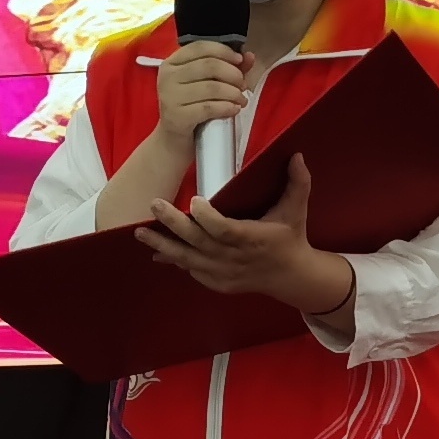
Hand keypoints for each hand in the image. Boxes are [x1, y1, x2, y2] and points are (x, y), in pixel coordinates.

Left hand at [135, 155, 354, 315]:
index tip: (194, 200)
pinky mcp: (217, 283)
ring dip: (163, 245)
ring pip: (188, 259)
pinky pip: (191, 270)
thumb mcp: (297, 210)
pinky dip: (173, 260)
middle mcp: (235, 259)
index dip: (208, 218)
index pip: (225, 230)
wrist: (291, 276)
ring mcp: (224, 273)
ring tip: (140, 231)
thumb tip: (297, 155)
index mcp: (253, 239)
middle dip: (174, 224)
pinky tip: (156, 249)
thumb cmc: (291, 237)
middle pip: (199, 242)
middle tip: (155, 204)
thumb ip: (298, 182)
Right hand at [152, 38, 250, 147]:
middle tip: (243, 85)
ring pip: (211, 87)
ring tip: (242, 99)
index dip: (224, 51)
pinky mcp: (177, 116)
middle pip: (209, 65)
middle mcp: (167, 76)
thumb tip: (249, 56)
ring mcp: (170, 96)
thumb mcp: (208, 83)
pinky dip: (227, 107)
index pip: (200, 47)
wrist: (175, 137)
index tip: (239, 60)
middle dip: (233, 74)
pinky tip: (234, 109)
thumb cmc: (193, 105)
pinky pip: (209, 108)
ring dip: (234, 93)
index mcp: (172, 62)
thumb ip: (229, 67)